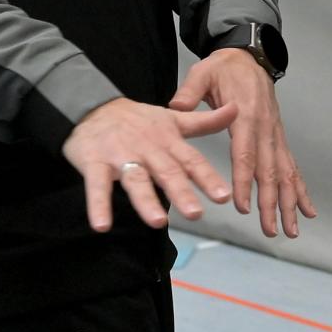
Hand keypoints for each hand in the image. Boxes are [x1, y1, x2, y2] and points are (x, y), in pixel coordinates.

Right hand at [61, 97, 236, 232]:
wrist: (95, 105)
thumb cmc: (139, 120)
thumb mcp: (173, 120)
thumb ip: (204, 122)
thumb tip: (237, 110)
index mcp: (168, 141)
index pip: (191, 161)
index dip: (207, 178)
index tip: (224, 196)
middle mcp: (147, 149)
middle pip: (166, 172)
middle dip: (181, 192)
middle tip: (196, 214)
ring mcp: (120, 156)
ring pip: (135, 179)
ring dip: (146, 201)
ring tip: (158, 222)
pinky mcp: (94, 163)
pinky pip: (97, 186)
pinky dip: (98, 205)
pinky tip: (102, 226)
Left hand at [170, 48, 316, 238]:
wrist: (250, 56)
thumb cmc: (224, 68)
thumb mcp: (202, 73)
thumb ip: (189, 93)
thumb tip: (174, 108)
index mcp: (245, 115)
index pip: (245, 153)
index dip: (244, 181)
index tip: (243, 206)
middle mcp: (265, 127)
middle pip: (269, 170)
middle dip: (271, 203)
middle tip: (269, 230)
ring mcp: (275, 134)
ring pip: (285, 173)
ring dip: (289, 202)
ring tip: (291, 230)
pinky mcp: (279, 137)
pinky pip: (292, 166)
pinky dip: (301, 189)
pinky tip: (307, 211)